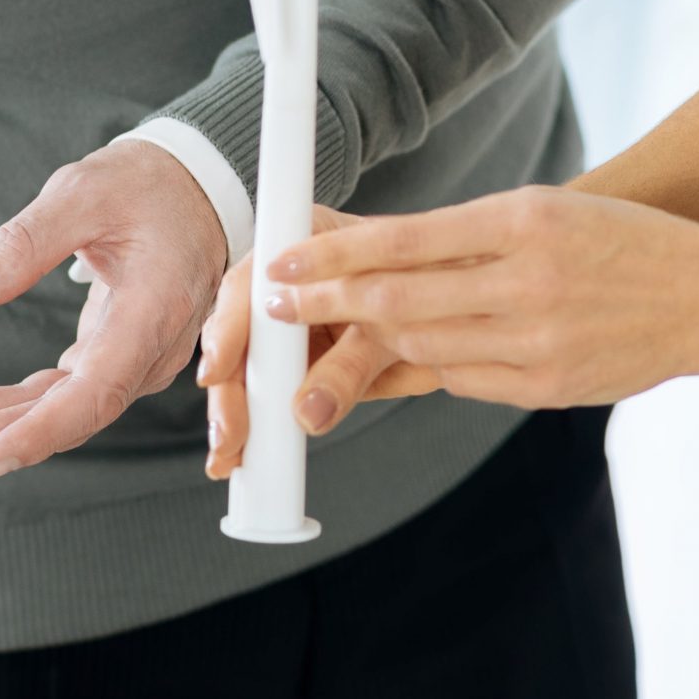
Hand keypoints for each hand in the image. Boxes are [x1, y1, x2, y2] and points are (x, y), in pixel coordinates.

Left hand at [0, 140, 228, 478]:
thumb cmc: (148, 186)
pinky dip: (4, 405)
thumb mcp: (84, 192)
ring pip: (53, 410)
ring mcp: (129, 361)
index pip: (96, 394)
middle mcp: (148, 352)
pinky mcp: (109, 358)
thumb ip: (26, 241)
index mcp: (153, 312)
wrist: (195, 188)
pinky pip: (54, 393)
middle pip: (65, 416)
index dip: (41, 433)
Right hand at [198, 205, 434, 477]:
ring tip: (230, 454)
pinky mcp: (300, 360)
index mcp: (311, 243)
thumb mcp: (396, 331)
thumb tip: (309, 410)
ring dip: (233, 413)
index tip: (219, 371)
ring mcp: (292, 322)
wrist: (478, 313)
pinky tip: (241, 452)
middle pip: (237, 332)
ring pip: (245, 367)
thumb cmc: (440, 296)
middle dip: (228, 388)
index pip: (252, 285)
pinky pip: (269, 392)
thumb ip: (351, 367)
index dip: (231, 329)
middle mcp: (291, 279)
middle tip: (230, 435)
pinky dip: (257, 424)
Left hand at [259, 185, 698, 408]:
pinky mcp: (546, 385)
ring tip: (338, 325)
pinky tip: (420, 350)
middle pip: (398, 300)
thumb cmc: (616, 240)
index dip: (331, 256)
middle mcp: (528, 280)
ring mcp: (538, 339)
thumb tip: (374, 250)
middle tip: (274, 305)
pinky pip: (462, 379)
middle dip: (325, 305)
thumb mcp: (544, 212)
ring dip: (370, 337)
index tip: (281, 263)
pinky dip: (432, 364)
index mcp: (523, 222)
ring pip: (422, 346)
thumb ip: (464, 235)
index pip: (402, 240)